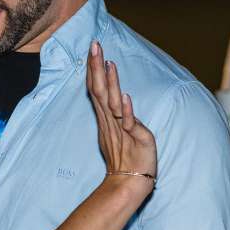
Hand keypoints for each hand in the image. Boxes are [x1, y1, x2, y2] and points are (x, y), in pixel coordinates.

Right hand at [86, 40, 157, 197]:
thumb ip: (117, 115)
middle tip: (95, 46)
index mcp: (106, 119)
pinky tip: (125, 97)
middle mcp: (110, 121)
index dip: (94, 69)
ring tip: (109, 64)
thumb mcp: (118, 132)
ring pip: (112, 103)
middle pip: (100, 90)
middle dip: (97, 67)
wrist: (128, 184)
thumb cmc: (126, 159)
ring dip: (111, 83)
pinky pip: (129, 123)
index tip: (94, 49)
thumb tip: (118, 99)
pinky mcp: (134, 138)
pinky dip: (127, 110)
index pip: (97, 89)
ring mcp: (121, 129)